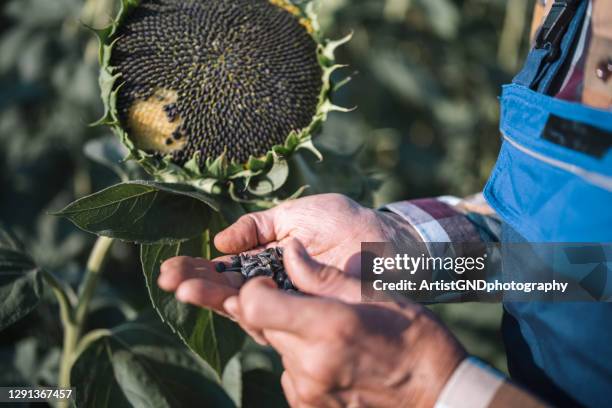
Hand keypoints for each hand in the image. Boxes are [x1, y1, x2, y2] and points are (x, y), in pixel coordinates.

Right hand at [158, 194, 417, 312]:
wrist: (385, 240)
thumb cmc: (343, 222)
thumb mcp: (295, 214)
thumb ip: (258, 226)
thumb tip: (219, 239)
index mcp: (268, 259)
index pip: (227, 268)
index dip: (200, 269)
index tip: (172, 268)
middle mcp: (274, 284)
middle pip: (228, 288)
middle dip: (196, 284)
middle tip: (168, 279)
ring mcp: (289, 300)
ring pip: (244, 303)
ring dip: (211, 297)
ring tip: (182, 289)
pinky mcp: (307, 312)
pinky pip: (272, 314)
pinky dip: (246, 309)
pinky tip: (222, 301)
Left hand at [224, 239, 466, 407]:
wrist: (437, 393)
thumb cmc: (413, 338)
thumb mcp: (373, 295)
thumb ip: (321, 275)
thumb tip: (290, 250)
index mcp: (327, 326)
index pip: (254, 305)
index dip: (254, 289)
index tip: (271, 283)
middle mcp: (311, 363)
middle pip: (262, 326)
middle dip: (276, 310)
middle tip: (310, 306)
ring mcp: (308, 391)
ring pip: (277, 350)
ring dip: (292, 336)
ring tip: (332, 335)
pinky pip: (289, 374)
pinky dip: (301, 361)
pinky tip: (333, 358)